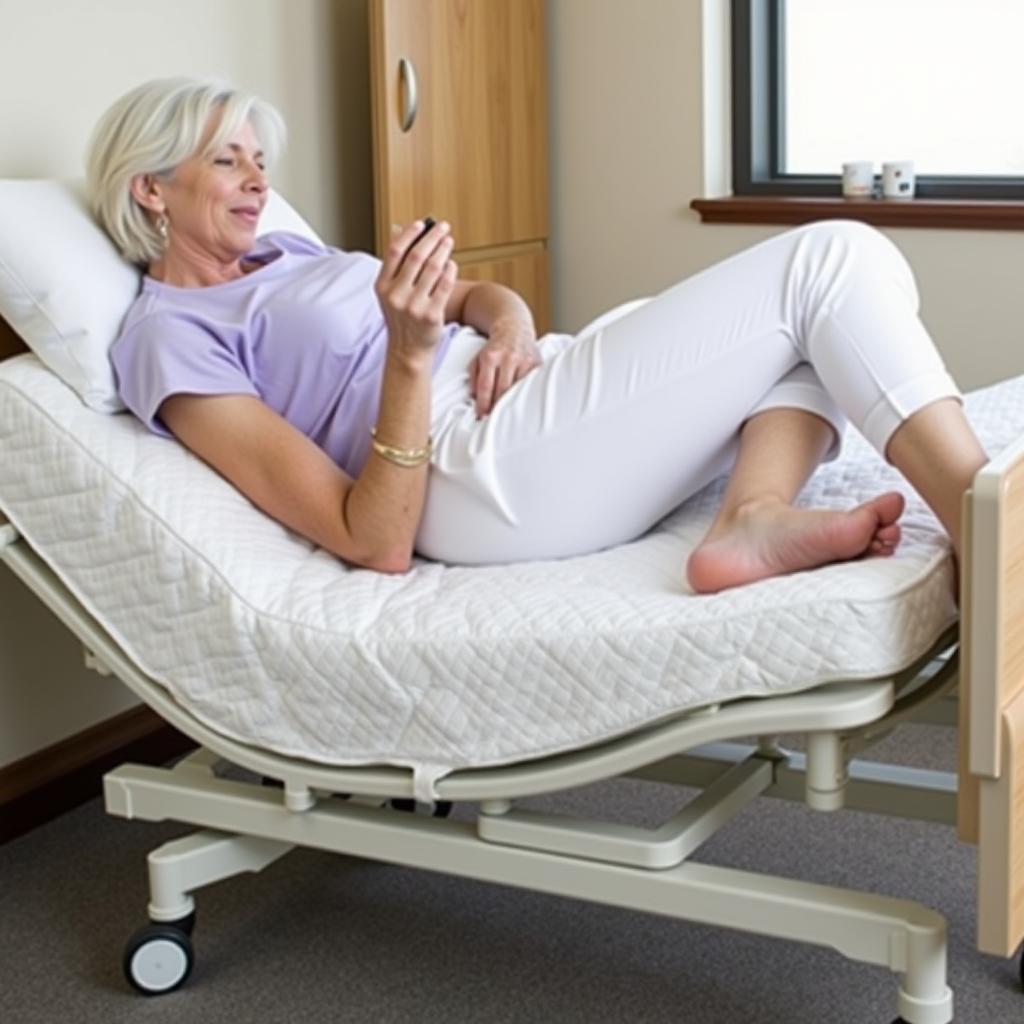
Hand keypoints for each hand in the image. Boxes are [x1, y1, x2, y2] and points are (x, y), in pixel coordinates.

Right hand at [374, 220, 456, 360]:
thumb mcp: (390, 293)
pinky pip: (445, 285)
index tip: (421, 224)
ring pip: (433, 268)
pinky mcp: (432, 315)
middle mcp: (396, 295)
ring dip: (444, 250)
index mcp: (382, 286)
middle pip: (417, 256)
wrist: (408, 350)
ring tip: (448, 242)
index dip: (409, 234)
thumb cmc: (401, 317)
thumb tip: (400, 230)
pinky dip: (450, 270)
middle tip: (443, 228)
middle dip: (432, 238)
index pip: (395, 251)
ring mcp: (414, 306)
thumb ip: (395, 265)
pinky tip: (452, 263)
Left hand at [470, 317, 541, 416]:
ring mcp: (524, 360)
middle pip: (502, 391)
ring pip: (517, 389)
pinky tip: (520, 403)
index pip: (486, 386)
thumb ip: (474, 377)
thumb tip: (475, 399)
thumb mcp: (478, 358)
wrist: (514, 329)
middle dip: (496, 407)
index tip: (481, 416)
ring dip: (511, 404)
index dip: (483, 404)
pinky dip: (524, 395)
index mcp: (490, 356)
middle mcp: (508, 357)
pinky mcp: (537, 364)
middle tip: (492, 419)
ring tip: (506, 414)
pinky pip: (530, 385)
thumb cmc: (494, 348)